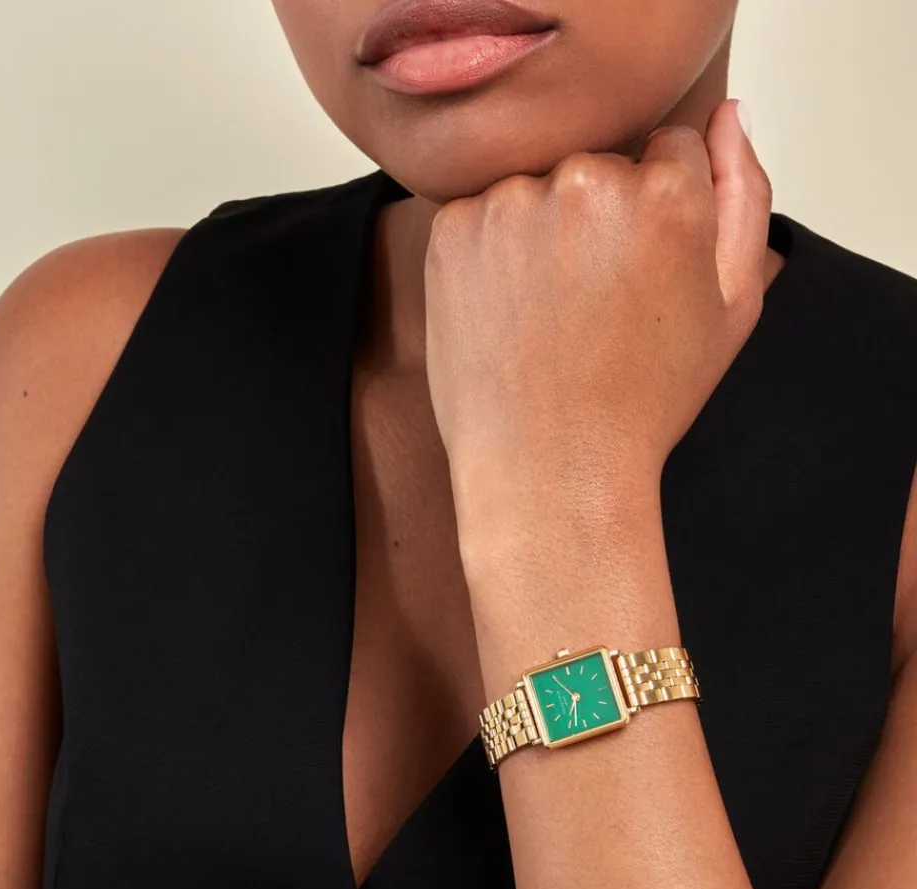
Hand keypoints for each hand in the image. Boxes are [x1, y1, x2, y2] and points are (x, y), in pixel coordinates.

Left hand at [422, 99, 771, 550]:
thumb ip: (743, 194)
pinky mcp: (453, 230)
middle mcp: (586, 182)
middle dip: (598, 219)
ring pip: (535, 188)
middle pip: (597, 164)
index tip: (640, 271)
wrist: (549, 468)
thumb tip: (724, 114)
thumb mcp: (731, 306)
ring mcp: (510, 204)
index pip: (668, 146)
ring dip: (541, 232)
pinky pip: (481, 213)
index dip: (656, 212)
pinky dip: (490, 251)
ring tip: (548, 317)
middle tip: (593, 307)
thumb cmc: (644, 399)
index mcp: (667, 193)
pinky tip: (507, 313)